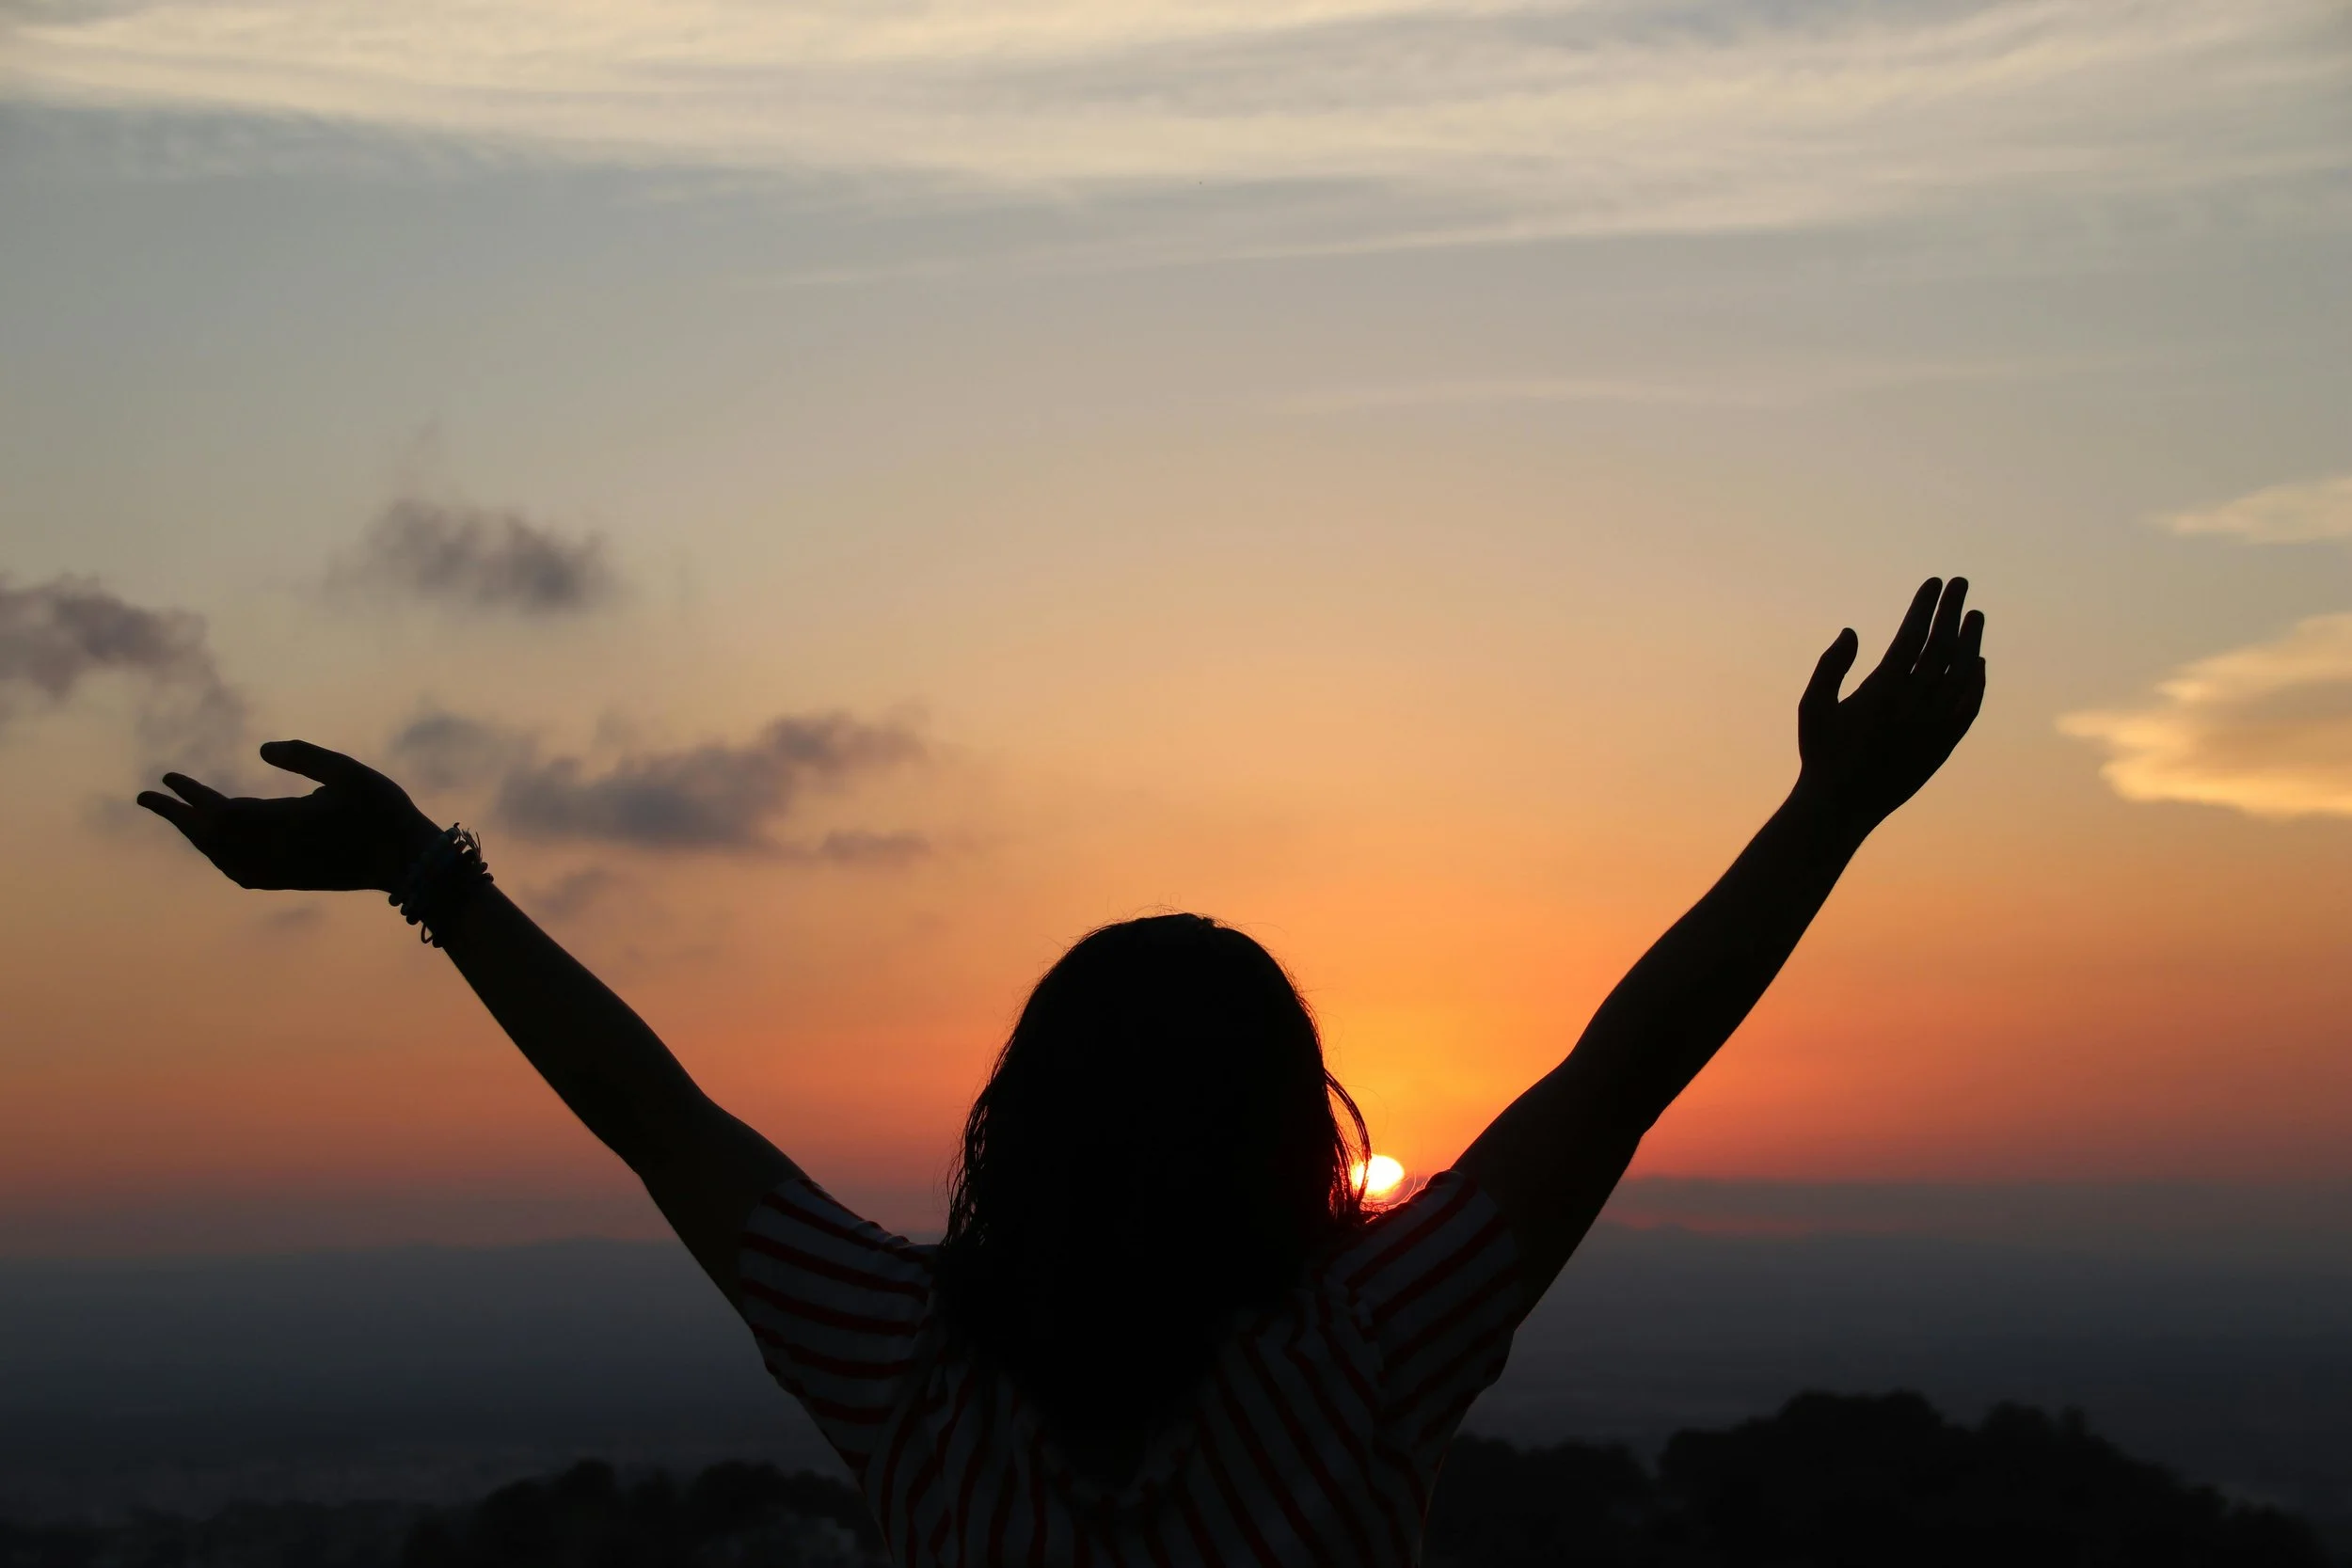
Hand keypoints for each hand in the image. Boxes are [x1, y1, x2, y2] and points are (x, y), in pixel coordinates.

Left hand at [137, 740, 439, 893]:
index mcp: (285, 824)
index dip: (190, 795)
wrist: (408, 862)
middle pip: (209, 838)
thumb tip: (261, 750)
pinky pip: (238, 872)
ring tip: (180, 816)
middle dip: (177, 816)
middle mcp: (275, 853)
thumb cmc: (382, 811)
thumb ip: (304, 756)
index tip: (166, 777)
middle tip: (148, 796)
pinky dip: (217, 857)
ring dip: (196, 837)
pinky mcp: (290, 881)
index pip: (220, 812)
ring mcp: (281, 872)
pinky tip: (217, 848)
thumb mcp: (348, 771)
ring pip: (220, 858)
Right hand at [1795, 577, 1985, 833]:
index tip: (1934, 583)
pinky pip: (1968, 706)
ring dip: (1972, 641)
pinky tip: (1977, 664)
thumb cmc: (1821, 753)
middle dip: (1952, 611)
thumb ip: (1831, 666)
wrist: (1842, 806)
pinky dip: (1976, 682)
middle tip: (1961, 583)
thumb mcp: (1812, 706)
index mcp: (1882, 690)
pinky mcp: (1944, 745)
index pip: (1913, 635)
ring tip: (1975, 616)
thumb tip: (1852, 631)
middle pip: (1943, 646)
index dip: (1925, 606)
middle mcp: (1914, 704)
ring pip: (1963, 673)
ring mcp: (1934, 725)